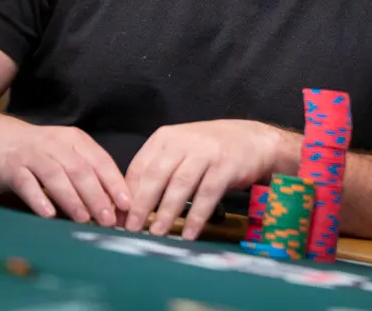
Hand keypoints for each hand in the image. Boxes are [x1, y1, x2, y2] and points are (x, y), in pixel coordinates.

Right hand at [0, 119, 129, 227]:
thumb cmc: (40, 153)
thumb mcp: (66, 154)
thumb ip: (88, 174)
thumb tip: (114, 206)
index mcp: (74, 140)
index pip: (100, 160)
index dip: (114, 183)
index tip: (127, 204)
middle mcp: (55, 144)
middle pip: (80, 170)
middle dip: (96, 196)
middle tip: (107, 219)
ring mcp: (32, 154)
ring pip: (56, 176)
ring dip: (71, 199)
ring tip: (83, 219)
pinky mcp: (11, 168)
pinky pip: (27, 183)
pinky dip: (39, 199)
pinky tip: (49, 215)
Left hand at [124, 120, 283, 239]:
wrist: (252, 139)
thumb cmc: (209, 150)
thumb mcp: (179, 151)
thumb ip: (157, 172)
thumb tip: (131, 205)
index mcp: (164, 138)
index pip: (139, 167)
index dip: (127, 194)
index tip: (119, 218)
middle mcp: (182, 142)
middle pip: (156, 175)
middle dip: (141, 204)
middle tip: (132, 229)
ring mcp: (205, 152)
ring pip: (180, 184)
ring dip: (167, 212)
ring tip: (157, 234)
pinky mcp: (225, 165)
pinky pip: (207, 194)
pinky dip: (197, 215)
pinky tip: (189, 233)